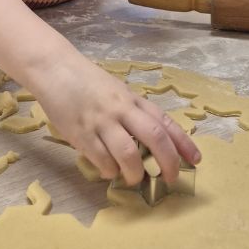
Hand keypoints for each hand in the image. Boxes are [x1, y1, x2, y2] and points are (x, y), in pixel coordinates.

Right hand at [34, 59, 200, 186]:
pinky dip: (109, 170)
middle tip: (170, 179)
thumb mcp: (116, 91)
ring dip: (135, 173)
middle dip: (168, 163)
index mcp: (132, 99)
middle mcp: (121, 110)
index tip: (195, 161)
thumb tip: (149, 140)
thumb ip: (132, 111)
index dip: (183, 144)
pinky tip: (108, 170)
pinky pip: (102, 159)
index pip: (165, 122)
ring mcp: (101, 121)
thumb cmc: (85, 81)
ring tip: (133, 178)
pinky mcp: (80, 133)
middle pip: (154, 138)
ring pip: (129, 154)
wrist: (54, 69)